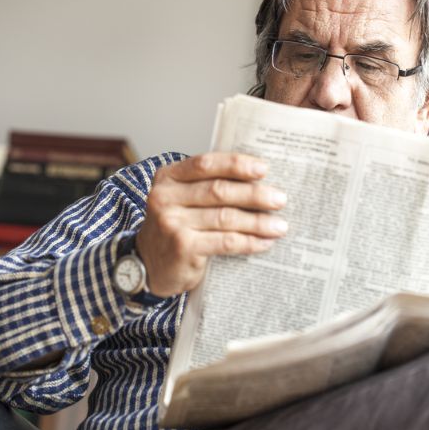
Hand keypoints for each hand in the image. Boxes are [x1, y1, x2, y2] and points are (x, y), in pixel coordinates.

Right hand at [136, 152, 287, 297]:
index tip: (263, 169)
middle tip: (280, 199)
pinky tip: (265, 242)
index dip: (236, 165)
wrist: (148, 265)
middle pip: (219, 191)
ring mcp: (172, 223)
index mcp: (167, 177)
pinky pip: (225, 242)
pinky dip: (249, 242)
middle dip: (254, 194)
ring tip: (280, 225)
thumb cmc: (174, 228)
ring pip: (226, 217)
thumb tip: (258, 180)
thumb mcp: (182, 200)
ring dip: (258, 221)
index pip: (205, 164)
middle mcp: (165, 197)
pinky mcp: (182, 247)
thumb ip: (206, 187)